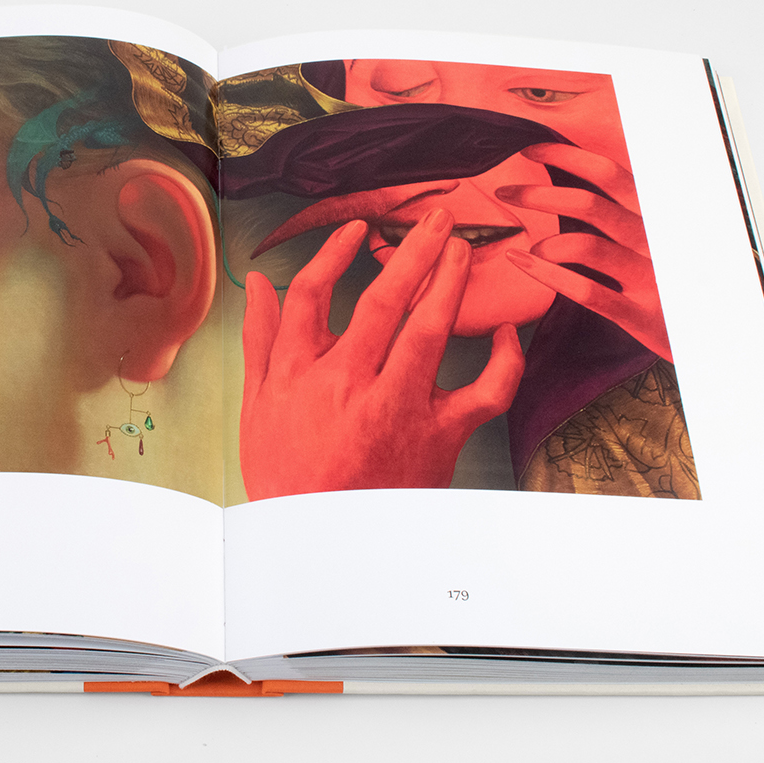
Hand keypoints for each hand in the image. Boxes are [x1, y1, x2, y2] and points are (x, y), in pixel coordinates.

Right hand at [240, 210, 525, 500]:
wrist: (324, 544)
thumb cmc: (289, 473)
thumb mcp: (258, 407)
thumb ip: (261, 341)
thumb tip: (258, 284)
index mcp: (299, 375)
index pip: (310, 295)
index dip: (334, 255)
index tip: (356, 230)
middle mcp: (347, 384)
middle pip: (381, 301)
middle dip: (412, 251)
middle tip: (435, 218)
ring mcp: (396, 408)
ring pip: (429, 330)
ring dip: (449, 281)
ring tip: (461, 249)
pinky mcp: (439, 435)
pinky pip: (485, 390)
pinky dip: (504, 359)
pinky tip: (505, 333)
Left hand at [494, 144, 672, 362]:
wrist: (723, 334)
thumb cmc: (681, 279)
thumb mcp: (664, 237)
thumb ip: (631, 212)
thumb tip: (586, 182)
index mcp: (656, 216)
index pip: (609, 174)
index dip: (566, 158)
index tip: (530, 151)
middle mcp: (654, 240)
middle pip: (590, 204)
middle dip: (539, 195)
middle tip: (505, 194)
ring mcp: (649, 277)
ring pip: (586, 246)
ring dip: (546, 244)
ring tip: (527, 249)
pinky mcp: (640, 314)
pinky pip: (587, 291)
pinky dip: (549, 276)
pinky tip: (525, 265)